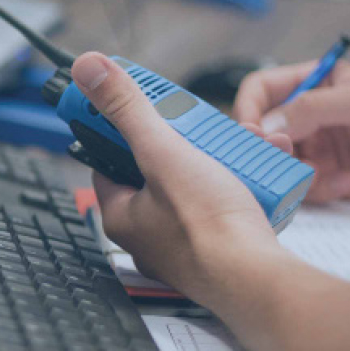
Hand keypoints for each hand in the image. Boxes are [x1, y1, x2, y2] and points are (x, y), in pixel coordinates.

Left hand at [70, 53, 284, 300]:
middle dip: (186, 142)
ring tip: (241, 145)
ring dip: (219, 159)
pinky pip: (224, 205)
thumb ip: (127, 109)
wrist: (259, 279)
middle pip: (158, 170)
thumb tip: (89, 71)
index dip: (122, 130)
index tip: (140, 108)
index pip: (109, 161)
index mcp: (121, 215)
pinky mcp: (220, 248)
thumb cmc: (207, 227)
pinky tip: (258, 172)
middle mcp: (148, 234)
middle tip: (203, 127)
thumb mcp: (162, 152)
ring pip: (195, 185)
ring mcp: (184, 244)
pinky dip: (241, 183)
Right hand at [234, 60, 349, 203]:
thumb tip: (266, 126)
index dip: (249, 109)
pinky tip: (346, 182)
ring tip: (326, 173)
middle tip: (287, 157)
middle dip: (272, 147)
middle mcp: (305, 114)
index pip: (260, 89)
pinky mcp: (322, 175)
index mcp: (311, 83)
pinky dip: (316, 188)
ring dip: (296, 171)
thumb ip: (311, 108)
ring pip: (275, 161)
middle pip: (261, 130)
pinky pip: (297, 185)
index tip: (252, 132)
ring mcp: (313, 146)